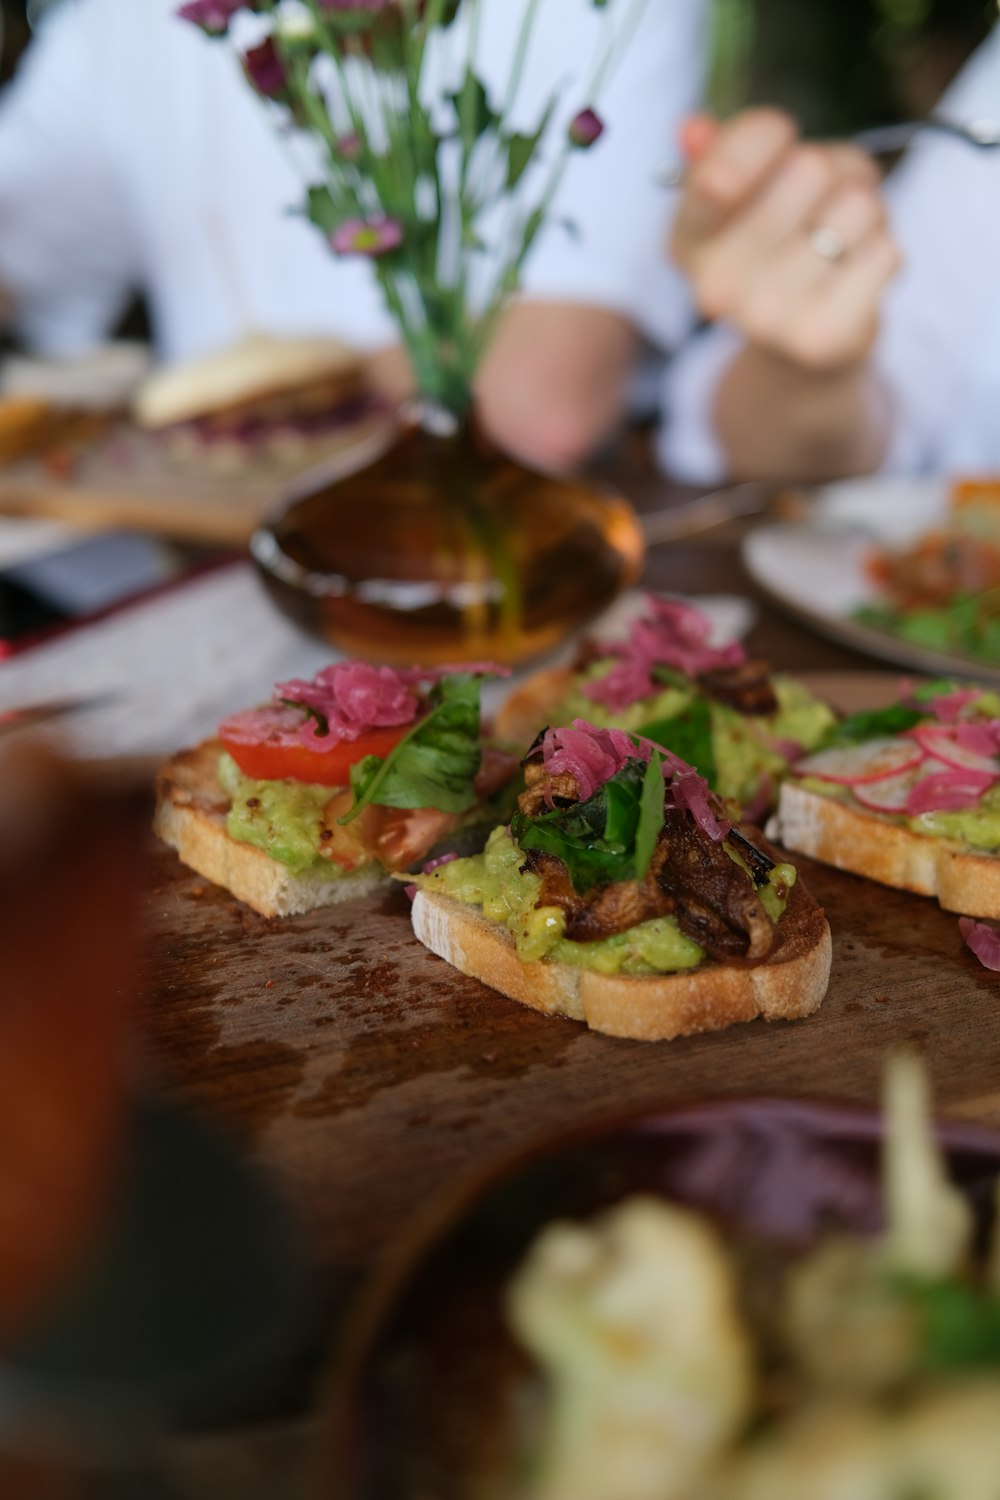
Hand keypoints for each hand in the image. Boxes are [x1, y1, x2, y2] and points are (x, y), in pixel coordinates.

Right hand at [670, 110, 900, 371]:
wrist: (800, 348)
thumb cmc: (781, 244)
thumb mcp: (747, 190)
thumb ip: (724, 152)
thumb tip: (692, 130)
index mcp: (687, 242)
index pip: (718, 168)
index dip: (766, 135)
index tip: (780, 140)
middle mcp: (716, 286)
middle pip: (807, 168)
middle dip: (831, 172)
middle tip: (821, 205)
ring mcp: (767, 317)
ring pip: (855, 206)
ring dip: (866, 211)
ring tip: (843, 241)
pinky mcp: (822, 337)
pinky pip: (884, 251)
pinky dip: (883, 250)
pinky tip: (858, 273)